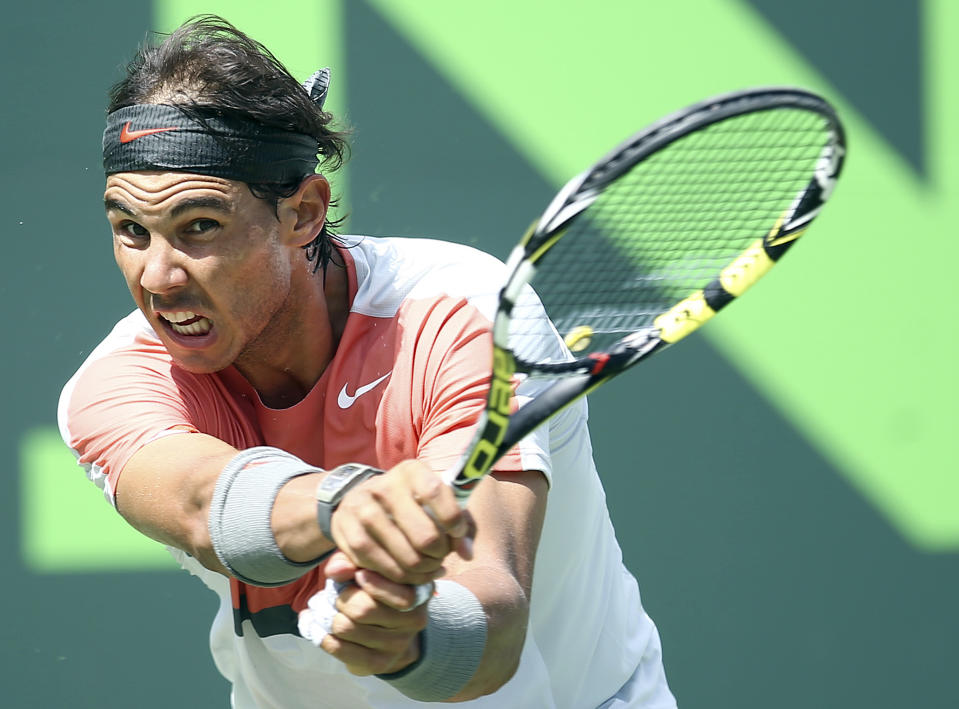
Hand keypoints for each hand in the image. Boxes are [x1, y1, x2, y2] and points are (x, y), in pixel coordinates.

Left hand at [320, 553, 429, 675]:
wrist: (388, 630)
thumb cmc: (375, 588)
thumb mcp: (368, 567)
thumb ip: (351, 561)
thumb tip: (335, 571)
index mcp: (419, 592)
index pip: (396, 592)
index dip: (372, 582)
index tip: (359, 575)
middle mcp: (414, 620)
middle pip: (363, 610)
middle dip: (341, 600)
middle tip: (339, 596)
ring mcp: (398, 645)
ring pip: (346, 628)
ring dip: (330, 617)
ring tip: (330, 611)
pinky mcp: (379, 663)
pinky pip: (339, 648)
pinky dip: (323, 636)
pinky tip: (323, 629)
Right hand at [330, 460, 471, 584]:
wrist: (361, 500)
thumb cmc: (410, 505)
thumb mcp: (436, 503)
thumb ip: (460, 524)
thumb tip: (466, 553)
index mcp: (411, 471)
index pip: (436, 492)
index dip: (453, 519)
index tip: (457, 534)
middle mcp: (384, 485)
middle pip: (425, 535)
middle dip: (439, 554)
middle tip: (440, 557)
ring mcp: (361, 506)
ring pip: (405, 556)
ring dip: (422, 570)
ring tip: (428, 569)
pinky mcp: (344, 528)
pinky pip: (378, 565)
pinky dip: (397, 576)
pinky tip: (406, 574)